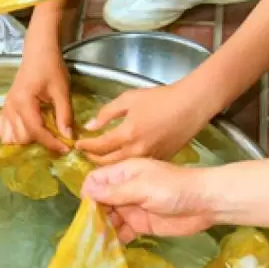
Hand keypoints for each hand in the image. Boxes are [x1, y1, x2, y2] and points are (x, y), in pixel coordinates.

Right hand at [0, 46, 72, 153]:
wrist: (39, 51)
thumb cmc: (51, 67)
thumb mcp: (61, 90)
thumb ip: (64, 114)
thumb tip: (68, 136)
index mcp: (24, 102)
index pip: (36, 131)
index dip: (51, 142)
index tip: (65, 148)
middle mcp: (11, 107)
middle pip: (22, 137)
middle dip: (39, 140)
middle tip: (56, 135)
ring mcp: (6, 107)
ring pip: (10, 136)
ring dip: (26, 138)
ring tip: (41, 132)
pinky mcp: (6, 106)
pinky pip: (2, 128)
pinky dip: (11, 133)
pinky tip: (24, 129)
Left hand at [76, 82, 209, 164]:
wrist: (191, 105)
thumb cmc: (160, 98)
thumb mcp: (129, 99)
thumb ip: (106, 113)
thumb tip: (90, 127)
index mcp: (127, 134)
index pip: (98, 147)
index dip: (85, 146)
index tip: (78, 144)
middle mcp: (136, 151)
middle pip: (107, 163)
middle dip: (93, 159)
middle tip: (86, 154)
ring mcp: (149, 159)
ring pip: (122, 169)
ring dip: (108, 166)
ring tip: (99, 159)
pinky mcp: (160, 161)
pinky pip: (137, 168)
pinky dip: (125, 166)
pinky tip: (121, 160)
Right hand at [82, 158, 214, 239]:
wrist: (205, 203)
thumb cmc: (174, 188)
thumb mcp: (142, 187)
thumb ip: (115, 192)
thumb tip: (87, 192)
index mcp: (123, 174)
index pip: (95, 181)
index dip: (89, 194)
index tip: (89, 210)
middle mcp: (124, 191)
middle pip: (99, 203)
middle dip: (93, 216)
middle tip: (91, 232)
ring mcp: (131, 209)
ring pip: (108, 219)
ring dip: (102, 230)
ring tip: (96, 244)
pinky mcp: (140, 225)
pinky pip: (122, 232)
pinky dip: (115, 240)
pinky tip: (108, 249)